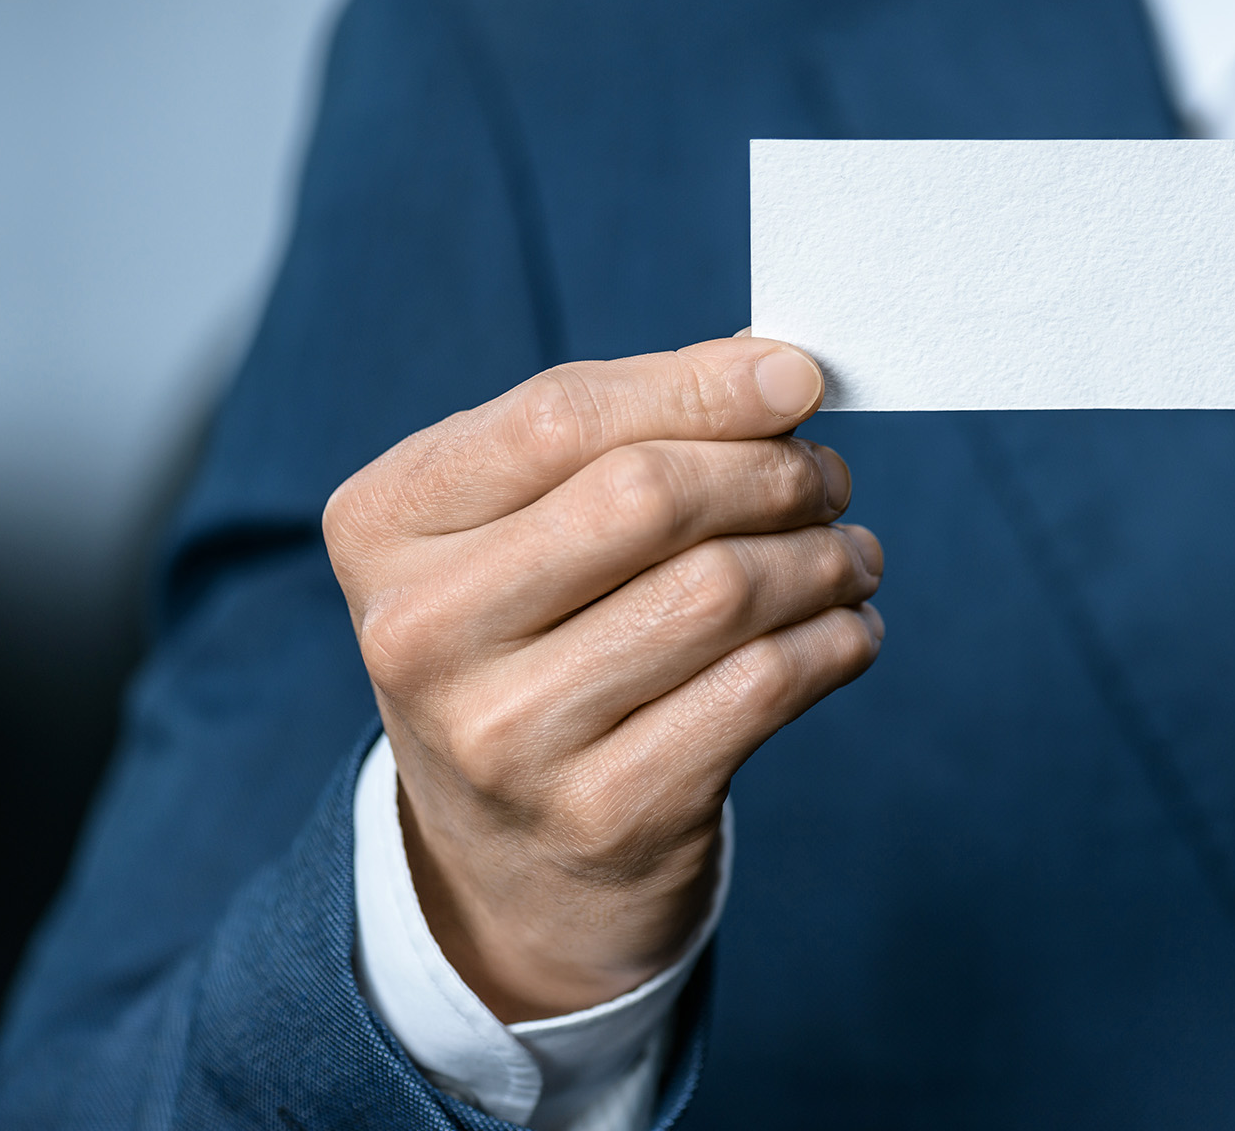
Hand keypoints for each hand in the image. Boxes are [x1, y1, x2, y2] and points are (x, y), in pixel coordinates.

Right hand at [323, 337, 883, 1020]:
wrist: (506, 863)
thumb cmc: (531, 645)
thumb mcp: (520, 529)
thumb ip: (622, 434)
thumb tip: (777, 371)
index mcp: (385, 525)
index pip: (562, 416)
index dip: (701, 387)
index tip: (797, 379)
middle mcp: (422, 633)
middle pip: (647, 496)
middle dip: (774, 471)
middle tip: (829, 479)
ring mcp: (509, 737)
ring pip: (720, 590)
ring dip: (822, 556)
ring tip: (849, 553)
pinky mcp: (607, 811)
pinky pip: (763, 685)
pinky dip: (834, 639)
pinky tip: (846, 626)